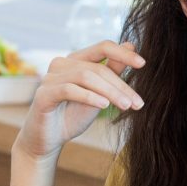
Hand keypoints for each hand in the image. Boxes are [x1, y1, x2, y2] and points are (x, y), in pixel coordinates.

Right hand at [12, 41, 144, 163]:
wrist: (47, 141)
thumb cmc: (72, 115)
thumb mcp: (99, 93)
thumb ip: (112, 70)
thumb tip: (131, 44)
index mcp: (75, 60)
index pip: (102, 47)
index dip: (123, 53)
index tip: (143, 64)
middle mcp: (61, 64)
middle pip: (97, 68)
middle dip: (121, 85)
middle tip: (138, 103)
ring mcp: (50, 78)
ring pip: (86, 77)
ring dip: (110, 92)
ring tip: (126, 106)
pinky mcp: (43, 94)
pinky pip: (69, 90)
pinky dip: (90, 97)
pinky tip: (104, 106)